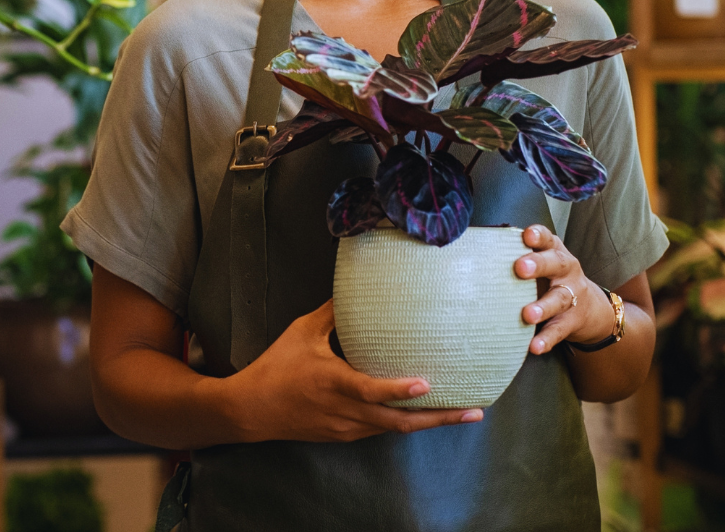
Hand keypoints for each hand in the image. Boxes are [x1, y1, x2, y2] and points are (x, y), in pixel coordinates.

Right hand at [218, 300, 485, 441]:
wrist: (252, 410)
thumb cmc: (276, 367)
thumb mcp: (302, 332)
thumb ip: (332, 313)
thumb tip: (357, 289)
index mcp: (333, 383)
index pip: (371, 391)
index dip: (398, 391)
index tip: (426, 385)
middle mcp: (345, 410)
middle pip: (399, 422)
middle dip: (439, 418)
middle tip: (473, 410)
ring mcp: (347, 427)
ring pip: (394, 429)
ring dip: (428, 422)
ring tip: (463, 413)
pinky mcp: (345, 435)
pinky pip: (381, 429)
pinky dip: (405, 421)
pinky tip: (424, 413)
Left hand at [514, 224, 613, 354]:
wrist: (588, 308)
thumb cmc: (550, 279)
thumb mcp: (541, 263)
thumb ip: (516, 256)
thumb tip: (473, 252)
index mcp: (554, 252)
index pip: (547, 239)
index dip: (538, 236)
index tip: (527, 235)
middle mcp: (566, 271)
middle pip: (556, 264)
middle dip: (538, 265)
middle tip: (520, 268)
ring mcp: (572, 296)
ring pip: (559, 299)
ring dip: (543, 307)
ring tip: (528, 315)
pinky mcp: (572, 320)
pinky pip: (559, 330)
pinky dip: (547, 339)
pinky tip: (535, 346)